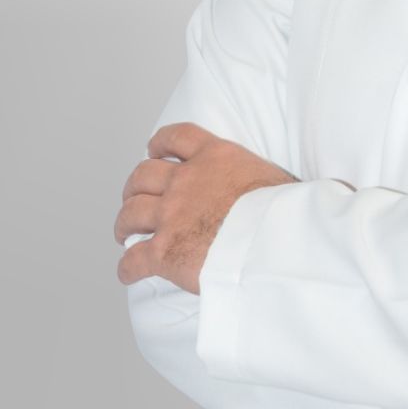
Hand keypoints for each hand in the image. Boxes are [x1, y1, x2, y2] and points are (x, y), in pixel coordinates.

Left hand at [115, 123, 296, 294]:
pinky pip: (133, 260)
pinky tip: (129, 271)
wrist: (274, 237)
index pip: (177, 137)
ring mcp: (171, 215)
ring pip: (130, 214)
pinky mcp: (164, 251)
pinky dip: (127, 267)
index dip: (159, 143)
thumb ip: (251, 175)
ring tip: (125, 233)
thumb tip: (265, 188)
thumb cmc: (283, 209)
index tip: (154, 151)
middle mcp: (186, 181)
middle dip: (134, 187)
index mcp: (214, 156)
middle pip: (143, 176)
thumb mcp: (268, 174)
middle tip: (136, 198)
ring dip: (124, 224)